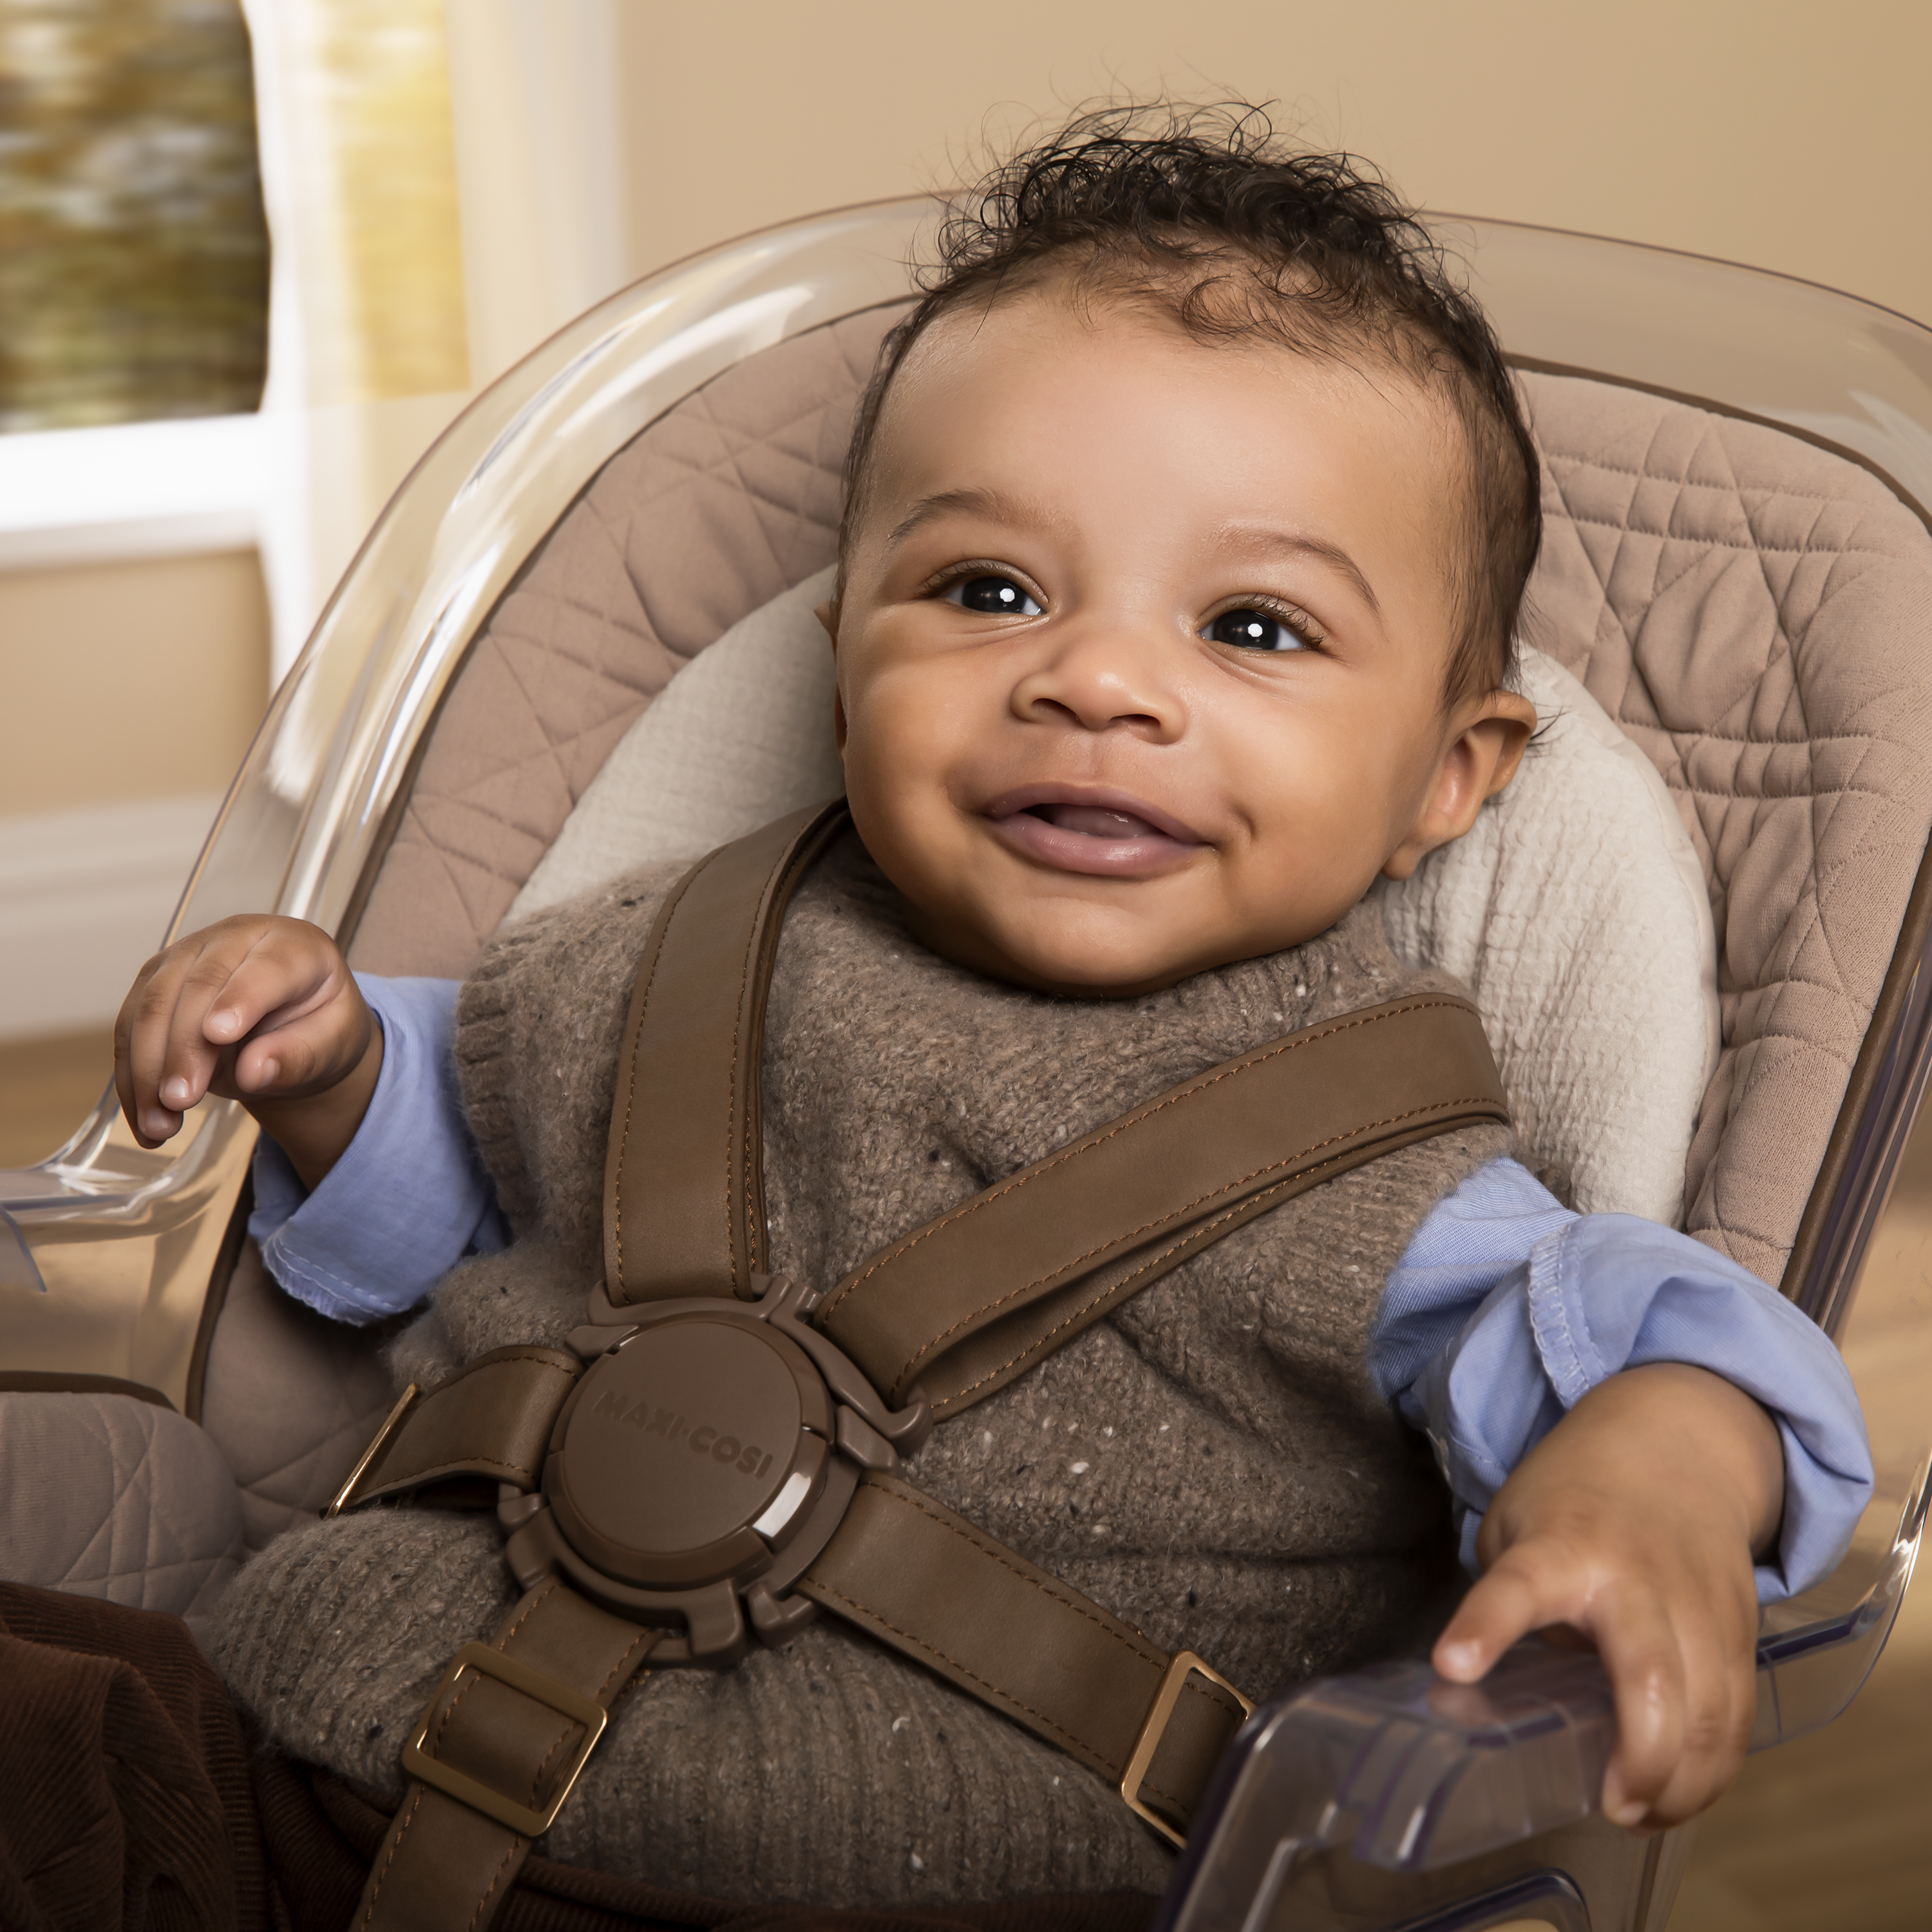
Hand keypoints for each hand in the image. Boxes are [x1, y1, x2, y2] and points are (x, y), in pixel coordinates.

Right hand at [114, 915, 382, 1189]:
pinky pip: (129, 1032)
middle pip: (196, 987)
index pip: (264, 968)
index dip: (239, 999)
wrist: (297, 1027)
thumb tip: (254, 1071)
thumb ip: (300, 1056)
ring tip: (161, 1125)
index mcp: (294, 946)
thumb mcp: (334, 1045)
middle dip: (182, 1048)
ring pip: (150, 1008)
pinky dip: (131, 1081)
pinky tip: (146, 1121)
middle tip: (181, 1100)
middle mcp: (235, 940)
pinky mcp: (153, 985)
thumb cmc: (321, 1027)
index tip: (219, 1035)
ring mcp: (186, 958)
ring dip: (147, 1071)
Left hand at [1430, 1363, 1781, 1832]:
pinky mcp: (1741, 1631)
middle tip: (1611, 1803)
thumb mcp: (1515, 1524)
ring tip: (1641, 1815)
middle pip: (1651, 1677)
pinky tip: (1684, 1794)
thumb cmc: (1576, 1493)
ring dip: (1683, 1782)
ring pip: (1710, 1711)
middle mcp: (1635, 1579)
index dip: (1484, 1627)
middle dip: (1640, 1756)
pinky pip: (1738, 1715)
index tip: (1451, 1664)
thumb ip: (1512, 1598)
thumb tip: (1508, 1684)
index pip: (1517, 1587)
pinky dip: (1716, 1768)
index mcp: (1560, 1548)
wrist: (1677, 1441)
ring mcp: (1698, 1606)